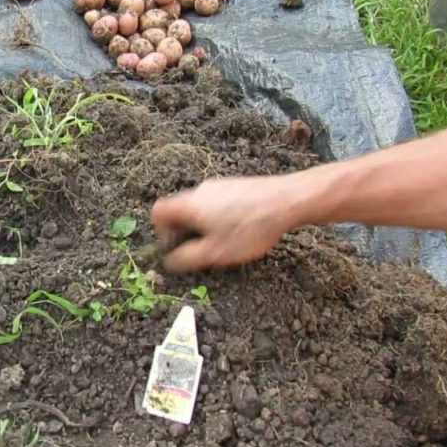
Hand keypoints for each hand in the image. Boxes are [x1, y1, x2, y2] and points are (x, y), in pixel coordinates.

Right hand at [151, 176, 310, 271]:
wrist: (288, 200)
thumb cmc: (250, 228)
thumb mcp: (216, 253)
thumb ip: (188, 258)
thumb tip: (169, 261)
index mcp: (189, 205)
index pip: (158, 212)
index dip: (159, 231)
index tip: (175, 246)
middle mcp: (200, 191)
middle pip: (179, 209)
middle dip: (186, 232)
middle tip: (203, 249)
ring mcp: (219, 185)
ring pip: (200, 207)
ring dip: (205, 225)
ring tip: (225, 242)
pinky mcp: (236, 185)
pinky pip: (218, 202)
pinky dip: (221, 217)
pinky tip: (242, 229)